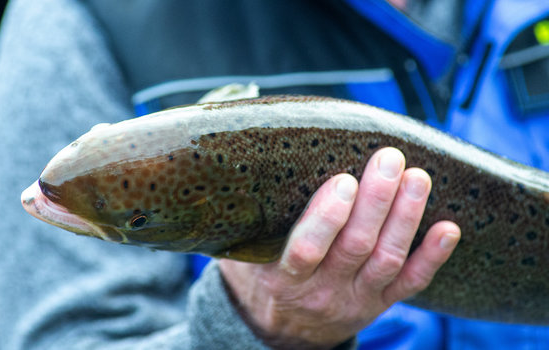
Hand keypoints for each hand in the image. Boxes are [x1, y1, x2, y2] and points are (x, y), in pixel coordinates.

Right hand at [219, 147, 459, 348]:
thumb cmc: (257, 279)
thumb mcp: (239, 255)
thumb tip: (242, 167)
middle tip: (388, 159)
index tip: (343, 179)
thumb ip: (244, 223)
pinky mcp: (379, 303)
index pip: (307, 251)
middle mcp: (322, 292)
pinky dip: (431, 257)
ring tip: (417, 177)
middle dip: (376, 201)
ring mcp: (355, 299)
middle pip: (355, 247)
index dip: (328, 217)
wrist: (279, 334)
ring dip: (405, 218)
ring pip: (386, 260)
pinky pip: (410, 284)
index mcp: (283, 279)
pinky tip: (448, 227)